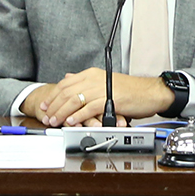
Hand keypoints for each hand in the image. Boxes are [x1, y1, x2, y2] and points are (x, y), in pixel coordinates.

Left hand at [23, 69, 173, 125]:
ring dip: (62, 112)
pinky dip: (78, 115)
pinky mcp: (110, 99)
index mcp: (91, 74)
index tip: (44, 105)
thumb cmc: (130, 91)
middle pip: (67, 92)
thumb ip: (85, 81)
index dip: (52, 95)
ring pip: (75, 100)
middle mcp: (94, 79)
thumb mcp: (104, 82)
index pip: (65, 84)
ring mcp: (102, 88)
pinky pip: (89, 107)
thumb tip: (68, 78)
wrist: (150, 92)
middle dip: (54, 106)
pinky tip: (72, 121)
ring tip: (55, 121)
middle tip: (46, 117)